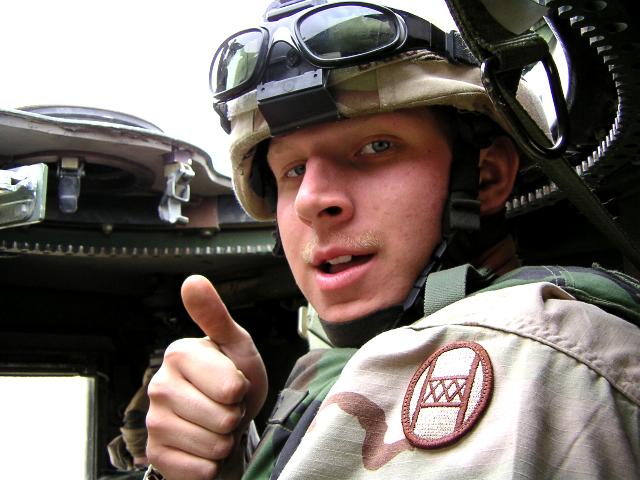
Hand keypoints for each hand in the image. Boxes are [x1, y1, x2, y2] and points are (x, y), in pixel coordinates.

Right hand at [146, 275, 267, 478]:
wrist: (227, 420)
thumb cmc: (233, 379)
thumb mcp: (235, 344)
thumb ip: (215, 315)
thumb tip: (193, 281)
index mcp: (178, 354)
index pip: (230, 386)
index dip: (242, 389)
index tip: (233, 383)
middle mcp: (158, 386)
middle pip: (223, 418)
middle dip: (234, 416)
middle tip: (226, 405)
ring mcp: (153, 423)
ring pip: (214, 445)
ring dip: (225, 440)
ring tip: (217, 424)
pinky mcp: (156, 454)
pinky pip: (200, 469)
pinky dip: (212, 463)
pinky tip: (204, 446)